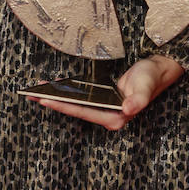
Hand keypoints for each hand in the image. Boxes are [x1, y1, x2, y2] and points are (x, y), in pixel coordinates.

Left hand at [33, 55, 184, 130]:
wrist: (156, 71)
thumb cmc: (150, 78)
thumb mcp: (145, 86)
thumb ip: (138, 99)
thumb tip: (128, 109)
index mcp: (116, 118)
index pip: (83, 112)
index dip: (64, 106)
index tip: (46, 99)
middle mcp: (108, 117)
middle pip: (76, 111)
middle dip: (54, 103)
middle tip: (32, 96)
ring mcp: (104, 110)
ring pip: (76, 105)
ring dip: (58, 98)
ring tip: (37, 91)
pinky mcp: (102, 102)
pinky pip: (81, 99)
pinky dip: (67, 93)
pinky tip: (55, 86)